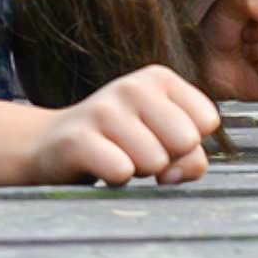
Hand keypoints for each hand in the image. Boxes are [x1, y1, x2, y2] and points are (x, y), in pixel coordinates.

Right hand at [28, 65, 219, 185]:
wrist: (50, 145)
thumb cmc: (119, 142)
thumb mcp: (164, 139)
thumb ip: (191, 155)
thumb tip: (176, 173)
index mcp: (160, 78)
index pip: (207, 120)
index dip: (190, 143)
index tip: (164, 140)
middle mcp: (133, 86)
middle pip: (186, 141)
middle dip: (167, 158)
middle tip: (139, 151)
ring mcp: (103, 109)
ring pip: (156, 161)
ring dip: (139, 171)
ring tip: (118, 155)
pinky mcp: (78, 139)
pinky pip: (122, 171)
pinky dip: (116, 179)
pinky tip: (100, 165)